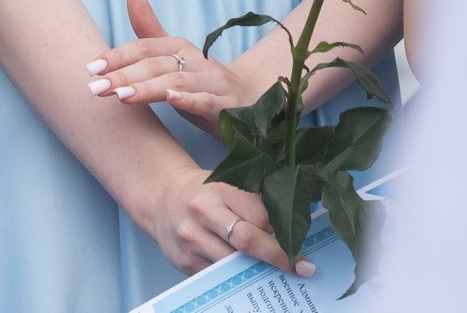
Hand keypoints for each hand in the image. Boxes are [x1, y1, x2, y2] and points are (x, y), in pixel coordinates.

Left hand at [90, 0, 262, 138]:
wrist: (248, 101)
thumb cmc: (201, 80)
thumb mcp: (172, 56)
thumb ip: (148, 28)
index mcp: (179, 47)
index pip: (144, 47)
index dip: (117, 56)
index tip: (91, 68)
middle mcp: (195, 60)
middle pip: (155, 64)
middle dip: (123, 75)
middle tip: (95, 87)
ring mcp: (212, 82)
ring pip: (176, 82)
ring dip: (147, 88)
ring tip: (120, 96)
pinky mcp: (225, 105)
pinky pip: (206, 100)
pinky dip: (189, 100)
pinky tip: (171, 101)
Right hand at [138, 161, 312, 278]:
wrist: (162, 199)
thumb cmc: (205, 193)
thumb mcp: (228, 185)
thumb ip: (255, 202)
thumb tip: (291, 227)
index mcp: (220, 189)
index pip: (259, 213)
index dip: (283, 230)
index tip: (302, 242)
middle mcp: (203, 212)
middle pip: (246, 240)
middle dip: (278, 256)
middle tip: (304, 267)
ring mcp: (191, 239)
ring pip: (232, 263)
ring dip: (259, 271)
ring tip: (281, 275)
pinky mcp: (185, 262)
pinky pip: (218, 277)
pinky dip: (238, 280)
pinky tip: (253, 280)